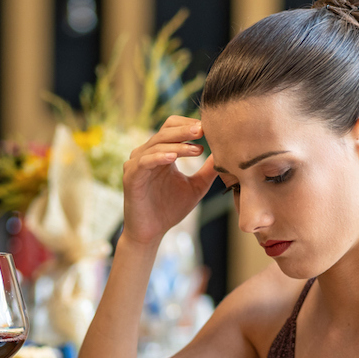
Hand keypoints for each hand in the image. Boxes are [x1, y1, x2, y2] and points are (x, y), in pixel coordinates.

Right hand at [121, 116, 217, 245]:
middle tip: (203, 130)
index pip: (172, 127)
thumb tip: (227, 154)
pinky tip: (173, 157)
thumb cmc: (170, 209)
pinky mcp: (131, 177)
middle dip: (185, 130)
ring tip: (196, 149)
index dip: (188, 125)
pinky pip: (144, 162)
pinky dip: (159, 157)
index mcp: (161, 152)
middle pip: (165, 131)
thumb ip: (208, 170)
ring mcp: (137, 164)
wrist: (152, 233)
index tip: (208, 128)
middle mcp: (147, 154)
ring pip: (156, 144)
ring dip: (177, 144)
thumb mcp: (196, 187)